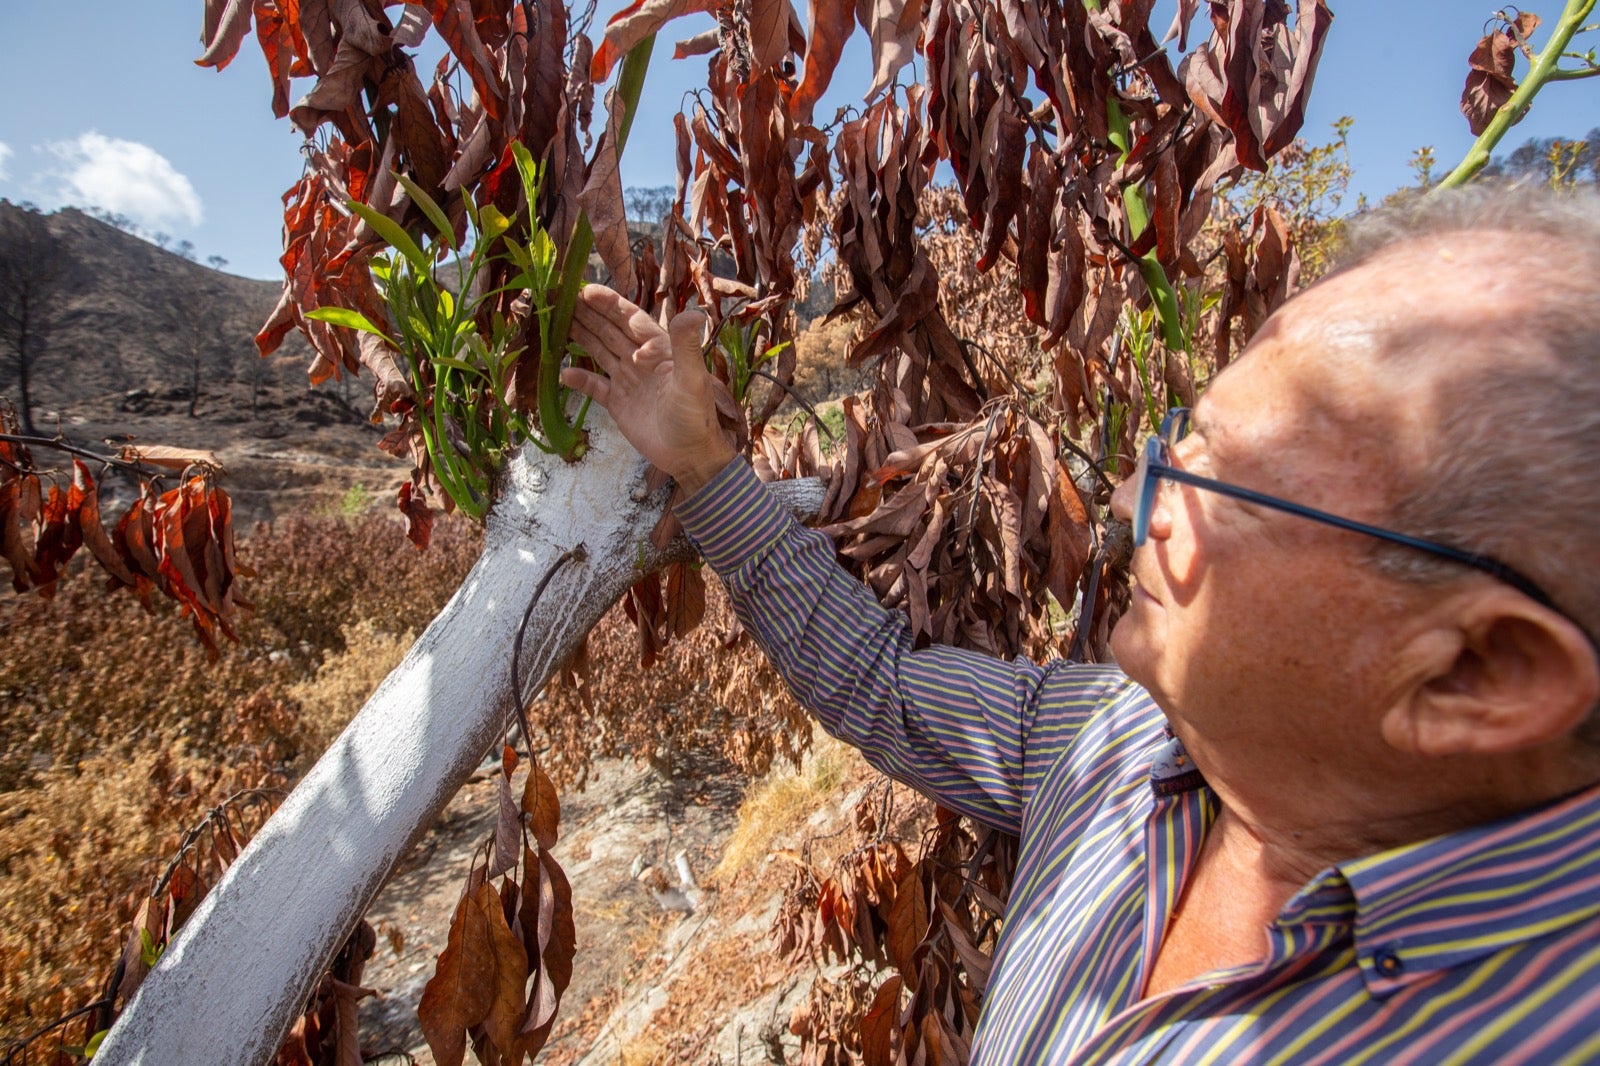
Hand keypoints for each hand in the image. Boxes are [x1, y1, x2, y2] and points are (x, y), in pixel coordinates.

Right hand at [562, 286, 736, 495]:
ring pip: (600, 352)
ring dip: (581, 337)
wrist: (690, 455)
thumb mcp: (692, 380)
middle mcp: (642, 360)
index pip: (630, 319)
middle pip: (611, 331)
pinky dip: (580, 380)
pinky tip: (563, 372)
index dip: (610, 304)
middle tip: (563, 298)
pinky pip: (595, 387)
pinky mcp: (619, 404)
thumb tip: (694, 312)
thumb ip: (688, 347)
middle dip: (589, 314)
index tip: (587, 290)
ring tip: (558, 322)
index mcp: (659, 349)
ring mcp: (629, 381)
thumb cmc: (696, 417)